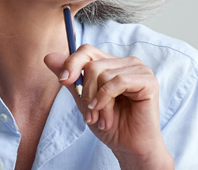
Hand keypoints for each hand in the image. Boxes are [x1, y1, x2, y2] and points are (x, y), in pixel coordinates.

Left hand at [45, 45, 173, 168]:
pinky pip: (118, 81)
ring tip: (101, 120)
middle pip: (93, 65)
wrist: (129, 147)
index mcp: (113, 64)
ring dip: (97, 103)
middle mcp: (127, 63)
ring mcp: (140, 70)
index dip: (72, 63)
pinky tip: (107, 116)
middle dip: (86, 94)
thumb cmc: (111, 125)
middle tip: (89, 116)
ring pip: (103, 74)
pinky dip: (106, 99)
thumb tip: (49, 57)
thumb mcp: (84, 101)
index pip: (87, 50)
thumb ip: (71, 79)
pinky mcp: (148, 81)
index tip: (64, 81)